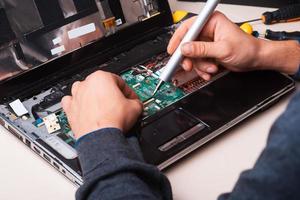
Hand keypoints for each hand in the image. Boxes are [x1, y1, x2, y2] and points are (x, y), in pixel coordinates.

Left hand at [61, 71, 142, 138]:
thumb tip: (136, 104)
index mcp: (102, 77)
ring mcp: (76, 96)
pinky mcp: (69, 109)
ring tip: (101, 106)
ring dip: (92, 96)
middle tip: (118, 104)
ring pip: (83, 90)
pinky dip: (77, 104)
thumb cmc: (113, 120)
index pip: (119, 81)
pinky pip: (71, 101)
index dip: (128, 91)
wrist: (101, 137)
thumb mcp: (136, 107)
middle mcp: (86, 84)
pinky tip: (85, 110)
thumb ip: (136, 101)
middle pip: (101, 85)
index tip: (130, 98)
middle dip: (110, 94)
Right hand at [168, 11, 299, 79]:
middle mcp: (208, 30)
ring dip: (199, 65)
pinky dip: (202, 68)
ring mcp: (208, 42)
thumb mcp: (223, 49)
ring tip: (210, 68)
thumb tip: (185, 48)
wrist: (255, 60)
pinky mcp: (208, 52)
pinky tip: (210, 71)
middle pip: (188, 43)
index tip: (173, 50)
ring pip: (192, 55)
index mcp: (212, 22)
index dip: (179, 39)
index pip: (189, 27)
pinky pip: (198, 61)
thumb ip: (202, 49)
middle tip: (188, 65)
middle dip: (189, 57)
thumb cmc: (247, 48)